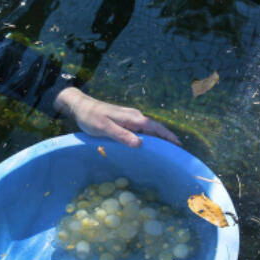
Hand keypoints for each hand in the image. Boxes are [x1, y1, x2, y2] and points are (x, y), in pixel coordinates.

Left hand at [54, 87, 180, 147]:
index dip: (168, 136)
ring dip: (158, 139)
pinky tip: (149, 146)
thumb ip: (122, 135)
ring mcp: (131, 118)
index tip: (179, 144)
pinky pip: (142, 130)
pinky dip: (149, 138)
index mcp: (133, 118)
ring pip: (149, 130)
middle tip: (176, 153)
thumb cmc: (91, 117)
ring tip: (166, 152)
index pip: (155, 127)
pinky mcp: (126, 121)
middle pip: (155, 129)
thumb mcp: (105, 128)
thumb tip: (140, 144)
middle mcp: (135, 117)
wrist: (81, 106)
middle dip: (166, 139)